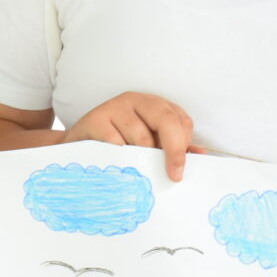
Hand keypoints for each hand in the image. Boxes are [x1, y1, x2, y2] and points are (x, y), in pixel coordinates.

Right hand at [64, 92, 194, 180]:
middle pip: (166, 119)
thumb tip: (200, 156)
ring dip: (142, 159)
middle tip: (174, 176)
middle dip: (174, 149)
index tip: (179, 171)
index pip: (180, 120)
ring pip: (141, 136)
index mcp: (154, 104)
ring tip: (136, 169)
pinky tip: (118, 165)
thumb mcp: (147, 145)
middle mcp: (135, 99)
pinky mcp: (95, 119)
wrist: (76, 147)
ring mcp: (114, 107)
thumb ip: (173, 148)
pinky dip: (121, 158)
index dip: (184, 146)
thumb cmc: (117, 146)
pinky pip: (116, 143)